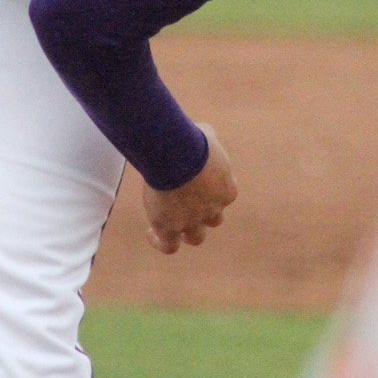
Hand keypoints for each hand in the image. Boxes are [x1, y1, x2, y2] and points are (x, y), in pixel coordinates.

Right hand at [143, 123, 236, 254]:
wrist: (176, 156)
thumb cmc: (192, 141)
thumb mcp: (206, 135)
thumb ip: (206, 138)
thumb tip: (199, 131)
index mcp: (226, 189)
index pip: (224, 197)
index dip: (213, 193)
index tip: (200, 186)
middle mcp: (213, 209)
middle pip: (213, 220)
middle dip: (202, 215)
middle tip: (186, 206)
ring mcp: (192, 222)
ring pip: (195, 237)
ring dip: (185, 232)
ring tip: (169, 222)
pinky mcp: (170, 228)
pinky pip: (169, 246)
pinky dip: (161, 242)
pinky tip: (151, 231)